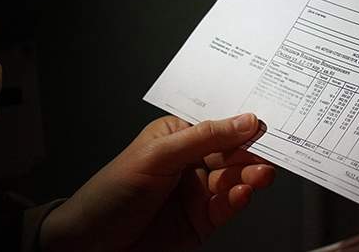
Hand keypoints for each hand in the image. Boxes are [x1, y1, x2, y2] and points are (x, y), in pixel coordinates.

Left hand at [41, 113, 275, 251]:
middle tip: (270, 151)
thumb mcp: (156, 157)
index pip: (218, 124)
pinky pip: (229, 206)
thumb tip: (243, 121)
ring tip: (261, 175)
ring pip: (236, 178)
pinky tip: (243, 193)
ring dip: (251, 175)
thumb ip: (204, 138)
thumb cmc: (108, 195)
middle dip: (253, 150)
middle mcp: (191, 162)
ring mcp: (199, 191)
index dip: (242, 121)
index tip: (266, 121)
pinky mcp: (204, 219)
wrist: (88, 249)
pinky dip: (240, 199)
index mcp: (178, 137)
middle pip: (233, 151)